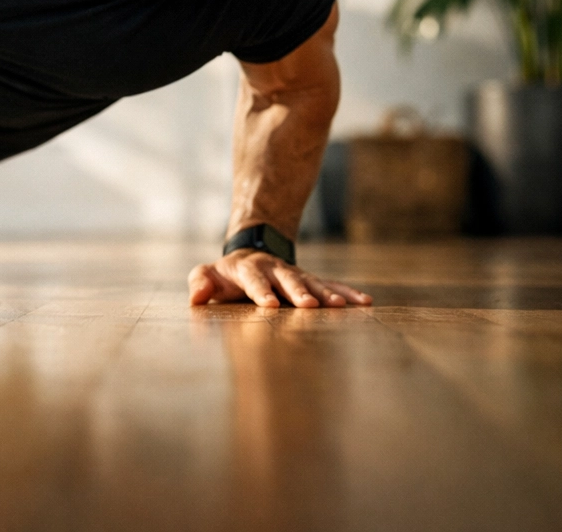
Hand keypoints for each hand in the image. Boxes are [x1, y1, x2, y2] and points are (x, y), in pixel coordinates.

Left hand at [188, 249, 372, 307]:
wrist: (251, 254)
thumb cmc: (225, 274)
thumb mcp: (207, 274)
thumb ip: (200, 282)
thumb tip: (196, 297)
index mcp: (248, 269)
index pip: (254, 280)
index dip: (261, 291)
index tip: (269, 305)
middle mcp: (275, 269)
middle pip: (287, 280)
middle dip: (298, 293)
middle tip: (310, 306)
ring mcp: (295, 274)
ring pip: (313, 282)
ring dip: (326, 294)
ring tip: (340, 306)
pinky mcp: (311, 280)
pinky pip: (331, 285)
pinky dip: (347, 293)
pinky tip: (365, 302)